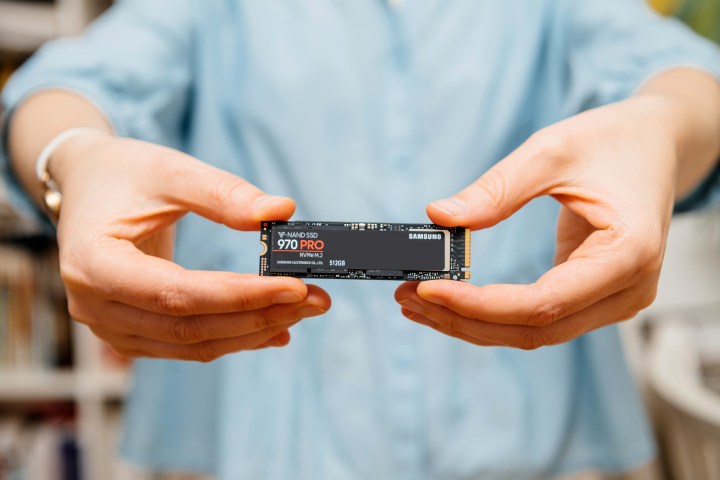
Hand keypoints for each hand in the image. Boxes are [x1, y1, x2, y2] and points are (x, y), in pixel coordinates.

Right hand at [53, 133, 329, 361]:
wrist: (88, 187)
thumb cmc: (123, 174)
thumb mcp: (169, 170)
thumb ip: (223, 192)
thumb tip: (281, 212)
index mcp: (93, 262)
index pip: (177, 294)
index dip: (239, 296)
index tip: (295, 286)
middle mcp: (94, 304)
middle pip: (189, 327)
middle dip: (259, 317)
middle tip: (315, 301)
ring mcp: (110, 325)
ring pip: (192, 343)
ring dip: (253, 331)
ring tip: (304, 311)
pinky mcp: (130, 332)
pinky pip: (186, 343)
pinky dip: (233, 337)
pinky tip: (274, 328)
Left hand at [395, 96, 681, 348]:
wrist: (655, 143)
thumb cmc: (612, 141)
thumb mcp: (552, 151)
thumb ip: (497, 190)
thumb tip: (439, 217)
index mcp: (627, 254)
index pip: (542, 304)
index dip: (479, 304)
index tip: (427, 288)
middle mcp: (627, 290)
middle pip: (532, 329)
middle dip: (463, 318)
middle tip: (407, 297)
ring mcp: (613, 300)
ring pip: (532, 332)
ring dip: (470, 322)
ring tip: (415, 302)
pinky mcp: (594, 296)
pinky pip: (537, 318)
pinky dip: (491, 313)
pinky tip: (451, 299)